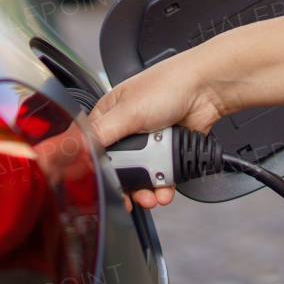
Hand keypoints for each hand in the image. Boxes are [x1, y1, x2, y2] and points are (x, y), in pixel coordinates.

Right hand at [88, 48, 232, 209]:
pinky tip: (165, 190)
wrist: (206, 90)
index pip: (95, 148)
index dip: (98, 170)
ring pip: (142, 175)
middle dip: (126, 186)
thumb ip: (101, 135)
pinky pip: (163, 175)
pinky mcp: (169, 150)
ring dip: (146, 190)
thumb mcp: (127, 112)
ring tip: (152, 196)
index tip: (103, 188)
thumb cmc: (168, 85)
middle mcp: (128, 129)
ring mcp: (150, 141)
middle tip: (130, 198)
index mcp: (110, 115)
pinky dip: (164, 187)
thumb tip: (76, 151)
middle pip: (120, 168)